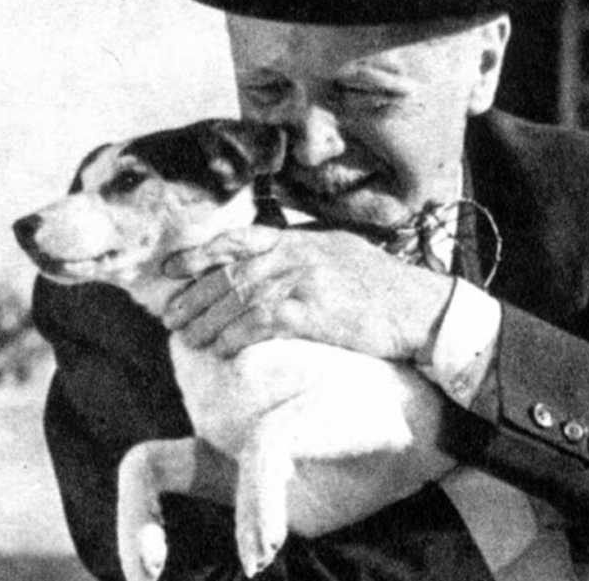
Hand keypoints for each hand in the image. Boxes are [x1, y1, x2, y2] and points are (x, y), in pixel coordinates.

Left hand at [161, 226, 455, 360]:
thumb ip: (301, 255)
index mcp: (298, 238)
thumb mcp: (338, 255)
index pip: (237, 239)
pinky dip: (235, 337)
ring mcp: (303, 281)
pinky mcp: (312, 312)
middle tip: (169, 317)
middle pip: (229, 272)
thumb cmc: (381, 287)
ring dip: (207, 321)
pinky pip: (260, 323)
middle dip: (193, 295)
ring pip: (238, 298)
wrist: (419, 308)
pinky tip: (220, 349)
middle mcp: (295, 254)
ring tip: (187, 339)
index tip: (169, 268)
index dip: (198, 253)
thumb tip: (266, 266)